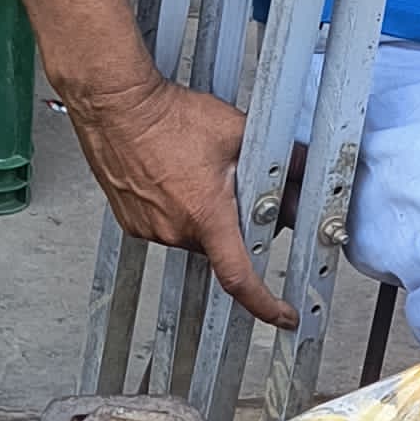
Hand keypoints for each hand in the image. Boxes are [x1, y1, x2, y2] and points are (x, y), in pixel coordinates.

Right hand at [66, 74, 295, 332]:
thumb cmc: (166, 116)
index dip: (266, 304)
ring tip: (195, 173)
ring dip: (203, 215)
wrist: (116, 105)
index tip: (282, 315)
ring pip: (193, 235)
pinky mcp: (131, 221)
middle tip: (232, 189)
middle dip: (233, 226)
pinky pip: (166, 226)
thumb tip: (304, 168)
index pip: (239, 278)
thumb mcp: (237, 132)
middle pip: (219, 246)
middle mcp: (174, 229)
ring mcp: (149, 228)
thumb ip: (279, 158)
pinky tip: (175, 177)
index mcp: (205, 216)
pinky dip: (178, 209)